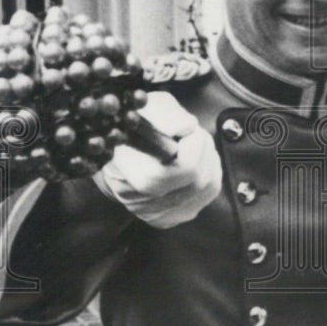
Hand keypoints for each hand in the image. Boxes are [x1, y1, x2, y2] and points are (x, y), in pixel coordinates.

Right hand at [93, 92, 222, 227]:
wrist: (118, 156)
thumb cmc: (135, 127)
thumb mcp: (146, 107)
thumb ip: (165, 114)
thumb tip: (188, 128)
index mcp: (127, 171)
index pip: (182, 168)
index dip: (193, 144)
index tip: (185, 128)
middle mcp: (140, 201)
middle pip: (198, 177)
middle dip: (203, 148)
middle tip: (191, 133)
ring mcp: (156, 214)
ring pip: (208, 185)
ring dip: (207, 159)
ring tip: (191, 144)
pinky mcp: (170, 218)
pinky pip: (208, 193)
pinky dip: (208, 172)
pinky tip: (194, 161)